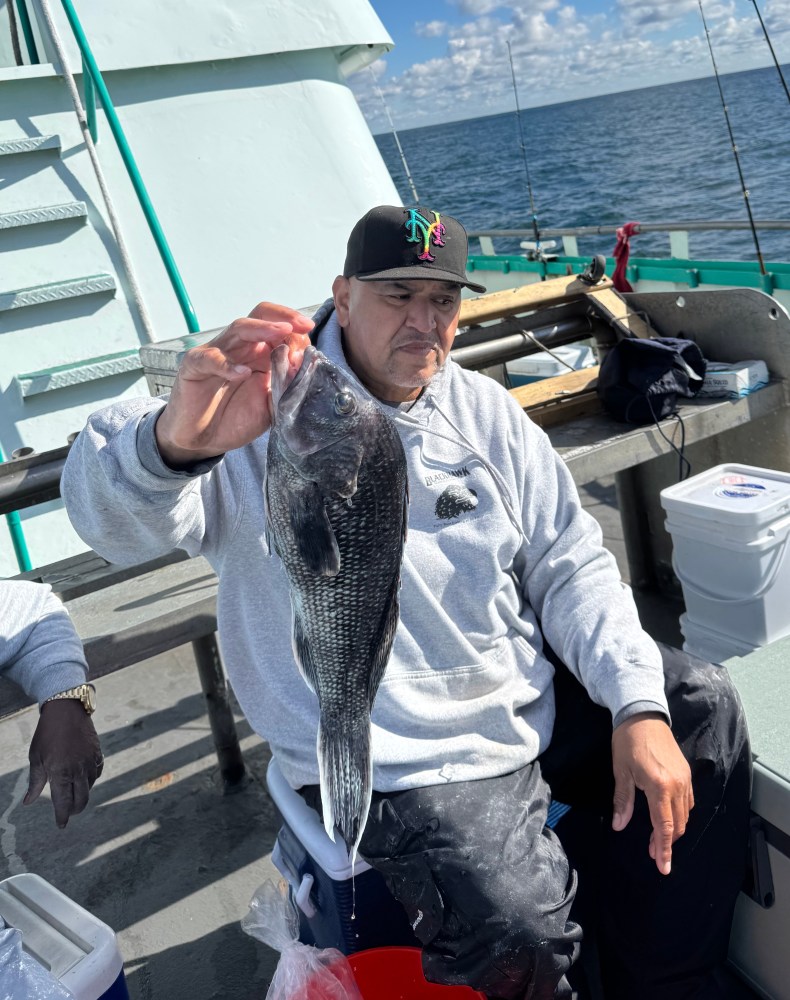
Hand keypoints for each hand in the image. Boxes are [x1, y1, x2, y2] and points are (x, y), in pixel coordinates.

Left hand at [24, 700, 103, 827]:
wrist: (66, 710)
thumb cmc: (47, 734)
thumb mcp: (36, 758)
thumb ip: (35, 782)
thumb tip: (29, 802)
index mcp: (60, 773)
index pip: (63, 803)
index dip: (62, 816)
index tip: (61, 825)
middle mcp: (78, 771)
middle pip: (81, 800)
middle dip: (74, 810)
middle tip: (68, 812)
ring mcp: (90, 762)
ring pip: (89, 788)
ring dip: (82, 794)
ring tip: (73, 794)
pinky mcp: (97, 754)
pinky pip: (96, 774)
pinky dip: (91, 780)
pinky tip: (84, 778)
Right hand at [155, 302, 313, 467]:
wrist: (204, 440)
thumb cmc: (237, 418)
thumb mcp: (271, 407)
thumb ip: (287, 389)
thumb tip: (304, 367)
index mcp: (261, 353)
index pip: (280, 328)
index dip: (296, 331)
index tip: (310, 336)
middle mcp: (241, 347)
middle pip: (260, 316)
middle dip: (283, 317)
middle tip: (302, 325)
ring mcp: (217, 353)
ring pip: (239, 329)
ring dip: (261, 328)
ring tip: (281, 332)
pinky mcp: (195, 366)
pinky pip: (210, 359)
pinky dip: (227, 365)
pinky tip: (242, 373)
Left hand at [611, 713, 693, 874]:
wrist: (642, 715)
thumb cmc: (628, 741)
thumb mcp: (621, 772)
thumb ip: (623, 801)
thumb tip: (619, 826)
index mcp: (659, 786)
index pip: (664, 826)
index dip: (663, 849)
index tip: (663, 868)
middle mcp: (677, 785)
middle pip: (678, 824)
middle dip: (667, 843)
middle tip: (654, 855)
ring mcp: (685, 779)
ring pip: (685, 814)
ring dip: (673, 829)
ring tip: (657, 840)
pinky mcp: (686, 773)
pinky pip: (688, 802)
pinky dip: (679, 815)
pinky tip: (667, 817)